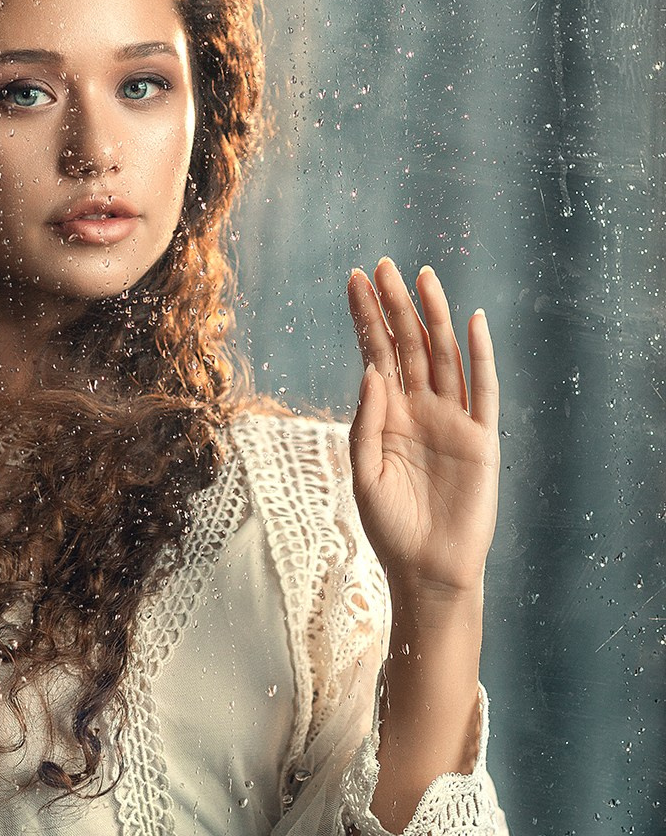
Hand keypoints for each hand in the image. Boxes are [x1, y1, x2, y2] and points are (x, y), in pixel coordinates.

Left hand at [347, 259, 499, 599]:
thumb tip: (370, 371)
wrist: (427, 570)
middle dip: (395, 306)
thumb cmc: (390, 528)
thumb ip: (367, 423)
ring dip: (433, 317)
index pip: (376, 355)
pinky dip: (480, 355)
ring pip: (444, 357)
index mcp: (388, 416)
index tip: (353, 280)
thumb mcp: (365, 473)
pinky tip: (472, 322)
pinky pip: (482, 390)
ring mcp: (452, 421)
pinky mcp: (481, 439)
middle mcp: (421, 410)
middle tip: (382, 265)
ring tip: (421, 277)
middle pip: (408, 346)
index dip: (365, 318)